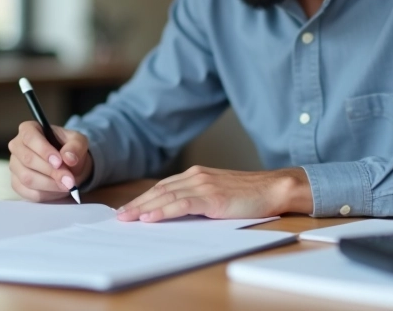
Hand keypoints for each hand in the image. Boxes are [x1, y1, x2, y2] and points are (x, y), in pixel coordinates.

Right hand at [8, 122, 92, 201]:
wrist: (67, 165)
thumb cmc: (69, 148)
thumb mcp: (78, 142)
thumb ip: (76, 147)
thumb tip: (69, 158)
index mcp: (29, 129)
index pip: (30, 137)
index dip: (44, 150)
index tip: (59, 162)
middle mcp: (17, 146)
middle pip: (28, 159)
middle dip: (51, 172)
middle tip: (70, 180)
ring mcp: (14, 166)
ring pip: (27, 178)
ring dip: (50, 185)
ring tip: (67, 186)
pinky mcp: (17, 183)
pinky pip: (28, 193)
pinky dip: (46, 194)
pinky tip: (58, 190)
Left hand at [115, 166, 311, 221]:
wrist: (273, 188)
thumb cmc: (249, 194)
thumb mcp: (219, 193)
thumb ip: (199, 199)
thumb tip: (178, 212)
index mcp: (197, 174)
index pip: (162, 186)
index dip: (143, 198)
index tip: (128, 208)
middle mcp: (196, 176)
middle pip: (159, 190)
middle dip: (137, 204)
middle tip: (119, 216)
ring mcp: (203, 185)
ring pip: (165, 196)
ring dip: (143, 208)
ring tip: (127, 218)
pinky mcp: (212, 197)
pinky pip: (181, 204)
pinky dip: (163, 210)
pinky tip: (150, 217)